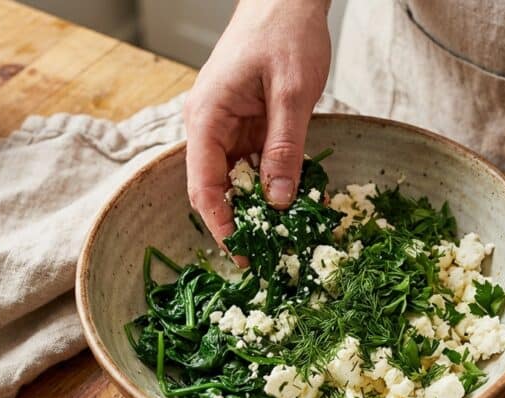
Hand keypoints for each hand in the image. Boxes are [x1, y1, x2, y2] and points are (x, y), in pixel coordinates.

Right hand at [184, 0, 330, 252]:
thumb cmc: (284, 33)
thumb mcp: (292, 94)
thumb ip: (285, 149)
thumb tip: (280, 202)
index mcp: (207, 118)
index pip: (203, 186)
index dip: (222, 225)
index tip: (243, 257)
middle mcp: (210, 127)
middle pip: (219, 189)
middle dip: (244, 223)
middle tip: (273, 256)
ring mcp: (229, 126)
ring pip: (240, 179)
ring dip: (263, 206)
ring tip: (291, 234)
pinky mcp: (248, 124)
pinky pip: (258, 162)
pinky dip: (276, 182)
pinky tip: (300, 199)